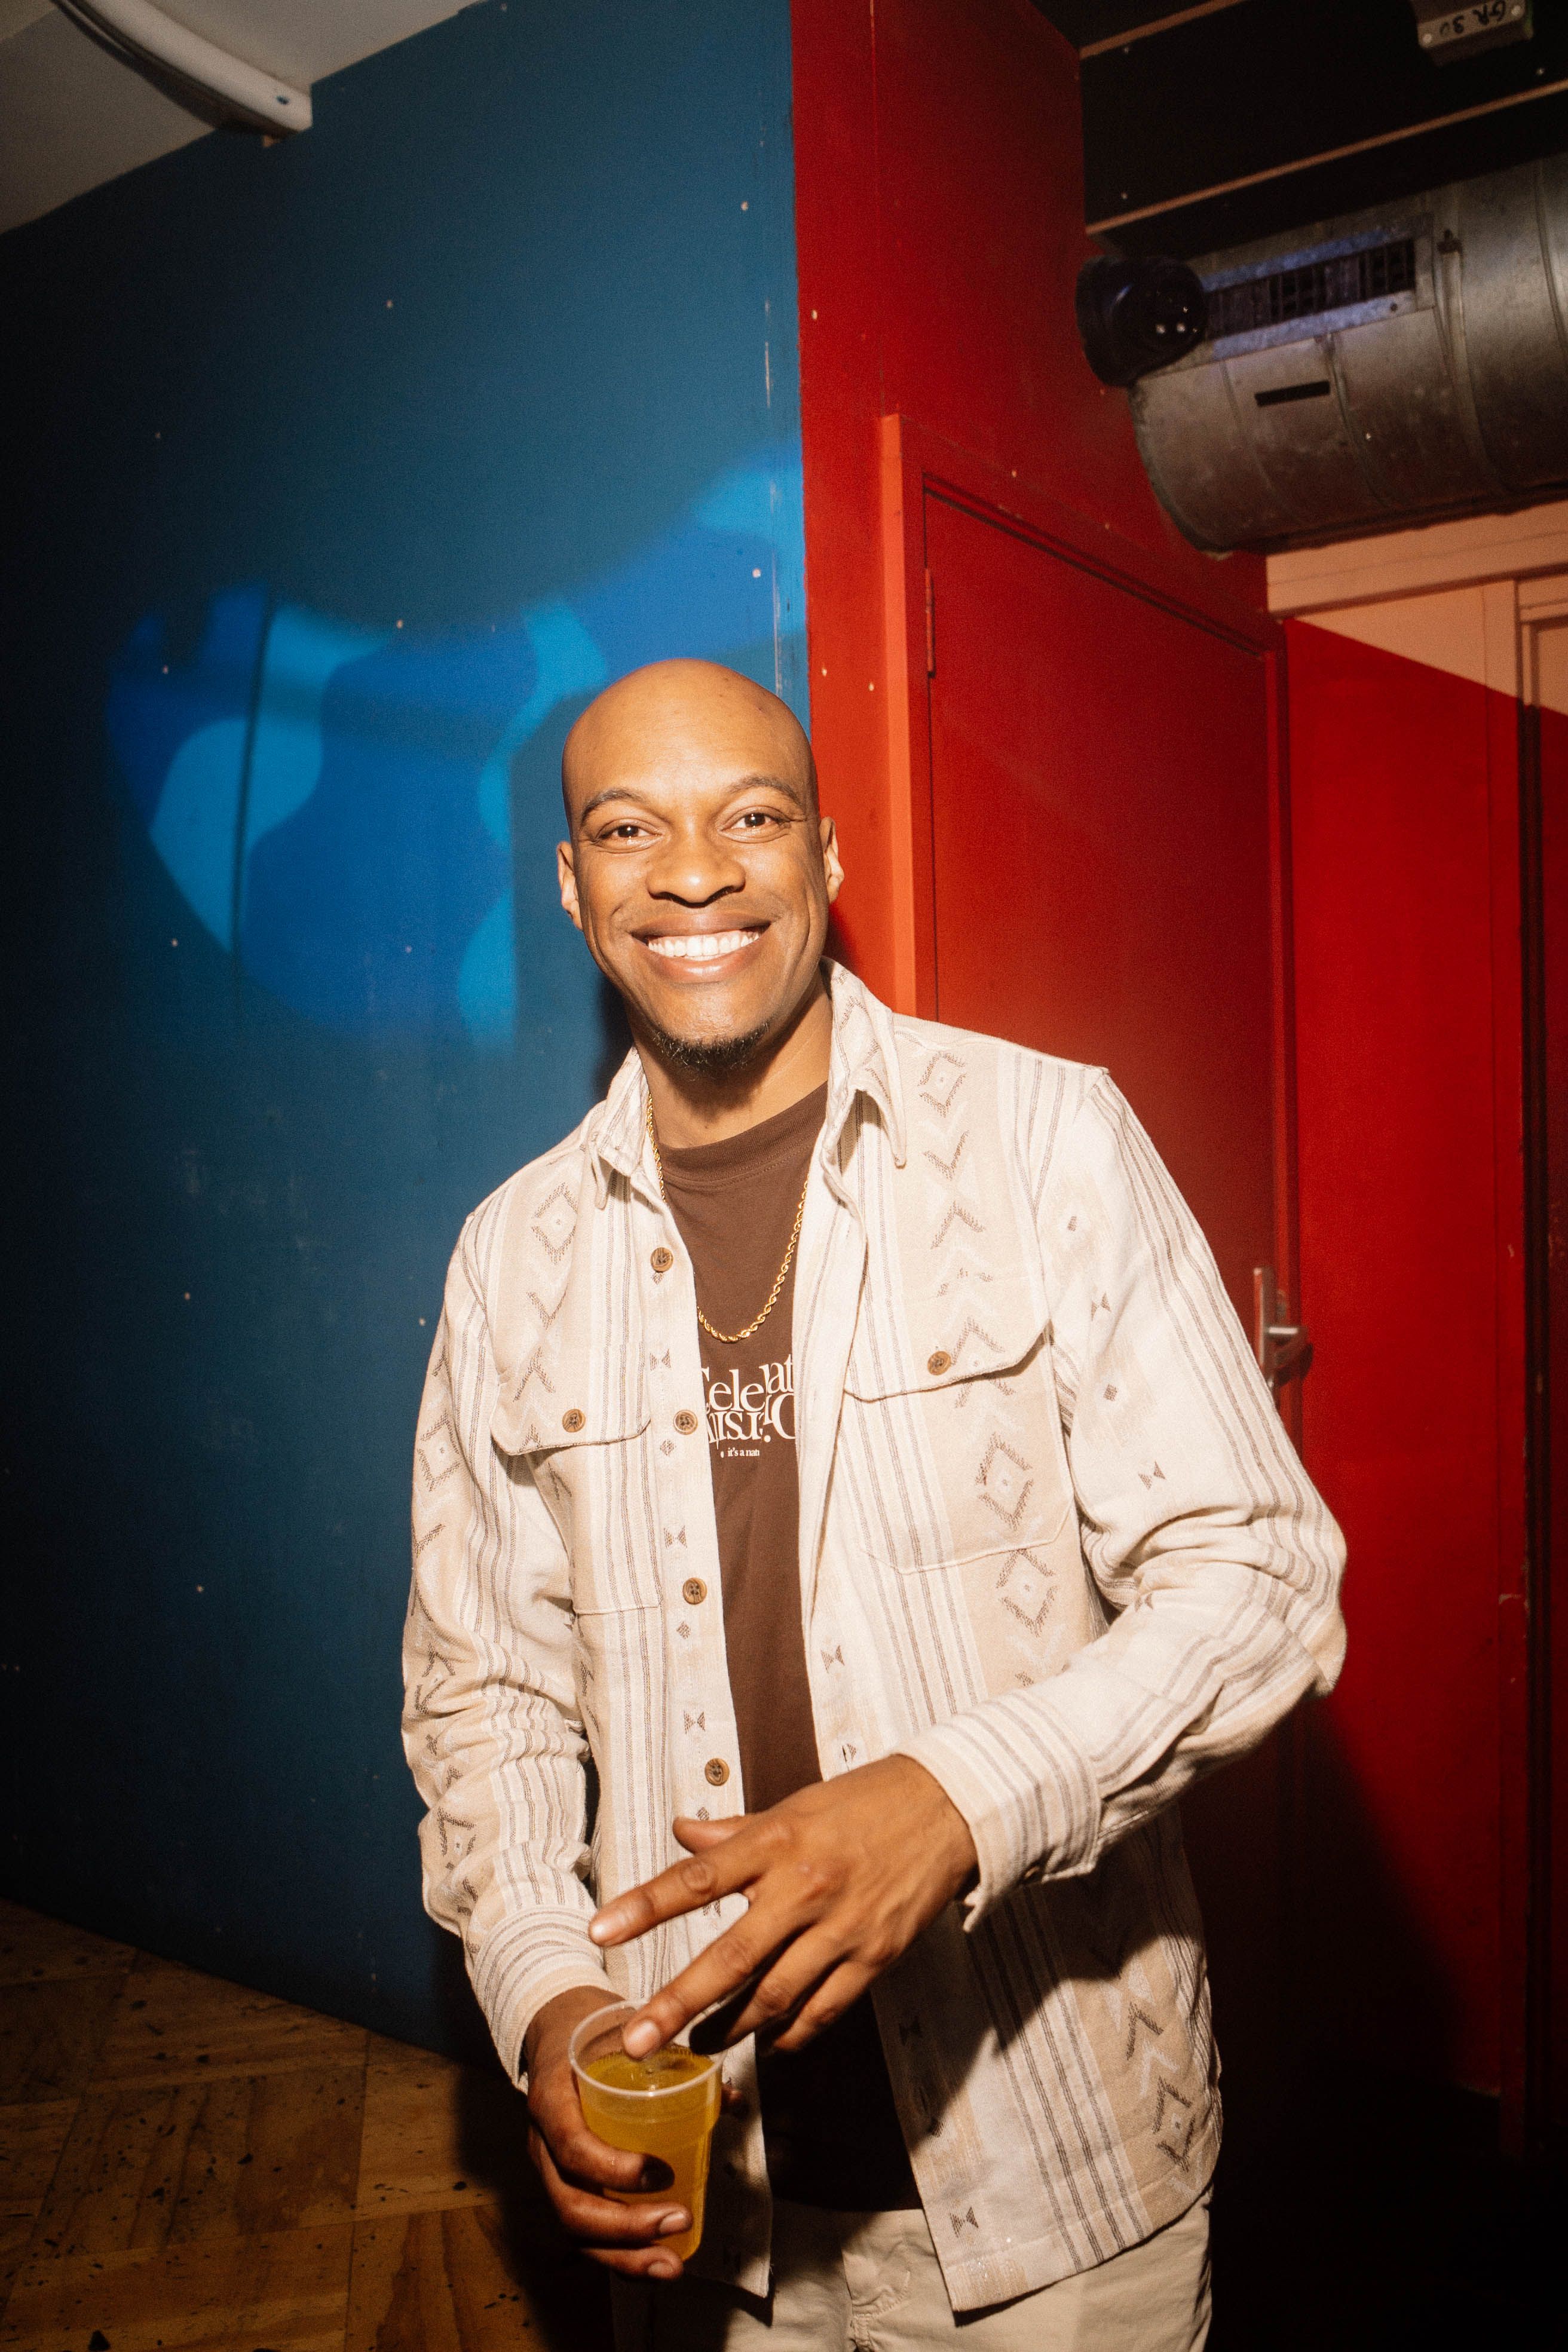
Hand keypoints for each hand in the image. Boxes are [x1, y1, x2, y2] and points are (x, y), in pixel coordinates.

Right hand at [521, 1985, 695, 2278]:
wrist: (556, 2030)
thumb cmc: (595, 2035)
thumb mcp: (626, 2035)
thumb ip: (677, 2063)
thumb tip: (733, 2099)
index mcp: (552, 2099)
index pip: (571, 2146)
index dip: (613, 2169)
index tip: (660, 2172)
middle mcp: (542, 2143)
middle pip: (571, 2204)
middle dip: (626, 2226)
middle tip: (678, 2221)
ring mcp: (549, 2171)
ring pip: (575, 2229)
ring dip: (624, 2256)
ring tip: (671, 2266)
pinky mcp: (563, 2187)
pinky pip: (583, 2232)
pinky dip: (618, 2256)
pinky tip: (655, 2265)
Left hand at [588, 1755, 976, 2057]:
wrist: (948, 1807)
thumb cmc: (863, 1802)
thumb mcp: (794, 1805)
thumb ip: (735, 1831)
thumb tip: (680, 1833)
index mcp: (778, 1841)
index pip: (698, 1877)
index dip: (645, 1906)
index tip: (599, 1931)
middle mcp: (805, 1887)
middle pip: (730, 1957)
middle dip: (677, 2004)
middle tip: (636, 2042)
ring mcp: (842, 1927)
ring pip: (774, 1996)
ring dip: (731, 2028)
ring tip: (698, 2047)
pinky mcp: (875, 1957)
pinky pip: (823, 2010)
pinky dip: (791, 2032)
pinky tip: (769, 2042)